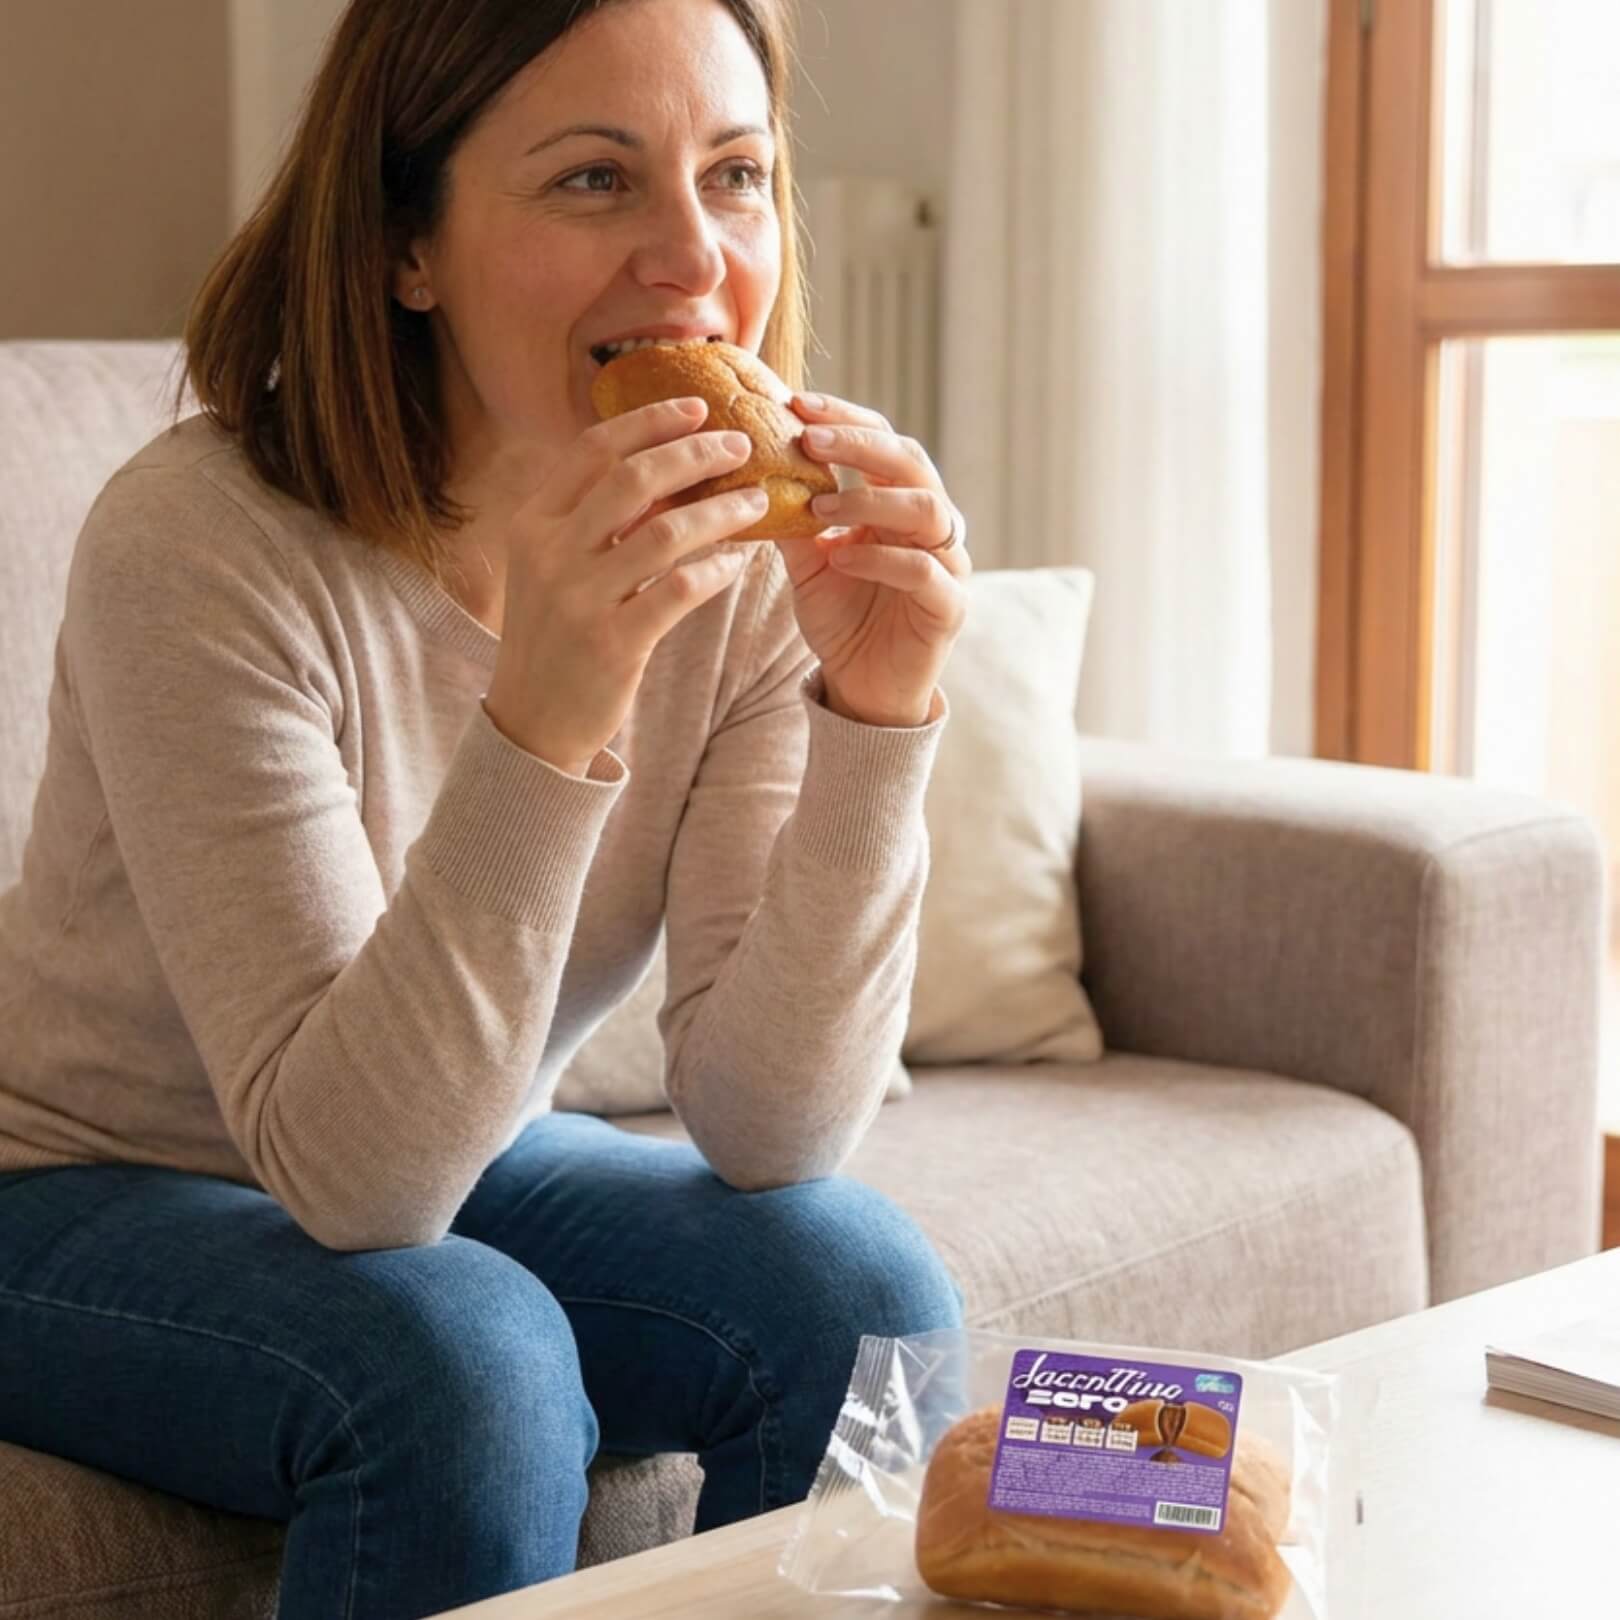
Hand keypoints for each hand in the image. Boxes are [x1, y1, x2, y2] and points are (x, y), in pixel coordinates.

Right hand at [483, 398, 765, 772]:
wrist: (532, 720)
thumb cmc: (554, 635)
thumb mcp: (554, 566)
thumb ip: (592, 519)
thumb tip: (663, 466)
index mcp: (533, 522)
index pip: (594, 450)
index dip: (649, 421)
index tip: (696, 406)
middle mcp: (550, 553)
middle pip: (634, 480)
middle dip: (694, 454)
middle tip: (740, 444)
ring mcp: (579, 599)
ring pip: (665, 532)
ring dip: (719, 511)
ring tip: (757, 501)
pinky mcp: (612, 643)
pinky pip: (678, 591)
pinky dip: (714, 571)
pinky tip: (737, 563)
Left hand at [774, 393, 969, 727]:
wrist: (863, 688)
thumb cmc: (842, 618)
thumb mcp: (807, 564)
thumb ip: (792, 520)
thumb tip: (748, 471)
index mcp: (898, 503)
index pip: (882, 441)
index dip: (845, 419)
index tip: (796, 405)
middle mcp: (931, 524)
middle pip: (910, 461)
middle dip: (858, 444)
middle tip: (809, 438)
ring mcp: (948, 563)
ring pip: (925, 508)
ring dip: (868, 499)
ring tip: (819, 506)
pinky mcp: (949, 606)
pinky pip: (923, 570)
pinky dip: (880, 559)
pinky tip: (840, 559)